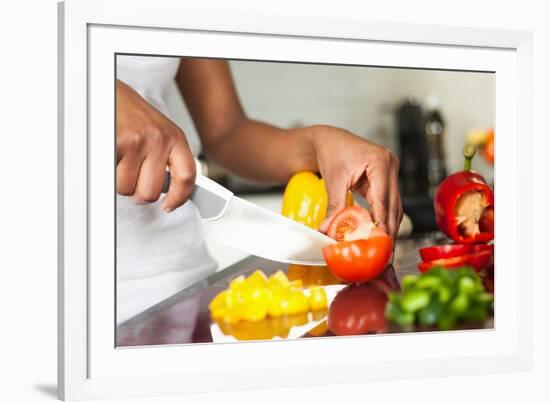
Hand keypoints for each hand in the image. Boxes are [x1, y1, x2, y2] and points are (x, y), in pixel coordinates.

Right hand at [116, 80, 195, 211]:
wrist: (109, 91)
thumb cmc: (132, 114)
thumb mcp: (159, 132)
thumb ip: (166, 158)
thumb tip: (170, 191)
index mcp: (175, 138)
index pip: (187, 177)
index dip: (179, 197)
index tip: (169, 206)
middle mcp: (160, 139)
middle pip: (152, 191)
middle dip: (139, 193)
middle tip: (133, 181)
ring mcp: (139, 142)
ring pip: (129, 188)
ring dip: (121, 183)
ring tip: (120, 163)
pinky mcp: (118, 144)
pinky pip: (112, 178)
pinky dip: (108, 174)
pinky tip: (111, 158)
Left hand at [313, 126, 402, 238]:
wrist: (329, 140)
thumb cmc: (332, 151)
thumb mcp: (333, 180)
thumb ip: (334, 206)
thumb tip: (328, 229)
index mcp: (380, 161)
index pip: (383, 199)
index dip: (382, 222)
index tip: (380, 241)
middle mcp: (390, 166)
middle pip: (392, 205)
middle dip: (389, 231)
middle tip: (385, 252)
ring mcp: (390, 173)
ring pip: (394, 206)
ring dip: (389, 228)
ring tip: (385, 249)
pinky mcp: (386, 181)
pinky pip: (388, 203)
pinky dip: (384, 219)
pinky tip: (381, 235)